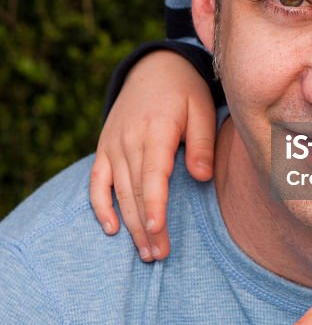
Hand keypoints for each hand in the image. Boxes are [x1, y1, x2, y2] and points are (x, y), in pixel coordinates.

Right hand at [90, 51, 215, 259]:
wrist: (154, 68)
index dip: (155, 205)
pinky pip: (97, 181)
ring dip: (130, 224)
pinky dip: (100, 205)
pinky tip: (111, 229)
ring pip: (118, 191)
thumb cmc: (186, 91)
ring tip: (145, 252)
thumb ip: (202, 143)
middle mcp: (129, 139)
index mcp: (156, 129)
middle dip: (146, 227)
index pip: (153, 175)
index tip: (159, 231)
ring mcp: (113, 144)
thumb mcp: (202, 108)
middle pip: (136, 190)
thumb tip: (201, 177)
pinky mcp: (104, 148)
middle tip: (158, 256)